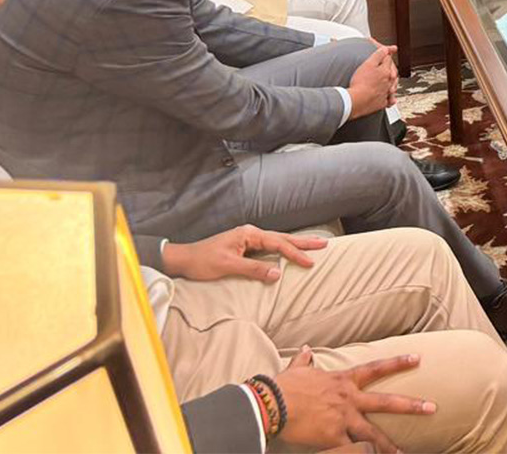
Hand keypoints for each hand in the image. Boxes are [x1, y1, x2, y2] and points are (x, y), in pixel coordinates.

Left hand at [162, 225, 324, 282]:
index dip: (295, 253)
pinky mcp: (244, 247)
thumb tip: (278, 273)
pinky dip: (282, 249)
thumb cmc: (203, 262)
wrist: (183, 259)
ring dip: (295, 245)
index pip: (278, 243)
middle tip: (324, 243)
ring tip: (313, 246)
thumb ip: (253, 269)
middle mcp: (250, 233)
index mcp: (249, 234)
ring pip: (277, 242)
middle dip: (303, 242)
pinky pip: (269, 247)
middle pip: (282, 238)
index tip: (310, 262)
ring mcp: (247, 239)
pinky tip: (289, 252)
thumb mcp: (228, 266)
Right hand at [275, 347, 434, 453]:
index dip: (398, 363)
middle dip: (411, 406)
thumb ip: (305, 361)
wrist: (273, 404)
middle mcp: (349, 399)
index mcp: (343, 381)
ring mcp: (343, 419)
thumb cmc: (284, 386)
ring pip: (372, 434)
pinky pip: (350, 450)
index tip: (418, 358)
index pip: (376, 368)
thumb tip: (304, 350)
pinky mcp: (332, 438)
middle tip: (432, 408)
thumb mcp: (298, 370)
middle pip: (387, 402)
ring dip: (388, 445)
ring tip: (402, 453)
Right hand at [348, 44, 398, 116]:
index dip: (385, 56)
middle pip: (392, 72)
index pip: (388, 60)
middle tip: (388, 66)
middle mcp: (389, 82)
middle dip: (390, 68)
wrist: (356, 101)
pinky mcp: (382, 103)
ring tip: (390, 81)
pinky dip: (390, 98)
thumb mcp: (368, 64)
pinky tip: (389, 98)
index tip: (383, 54)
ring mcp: (386, 93)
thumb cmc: (360, 83)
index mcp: (386, 71)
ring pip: (393, 86)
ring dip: (392, 83)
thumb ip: (379, 55)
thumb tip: (387, 49)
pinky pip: (389, 100)